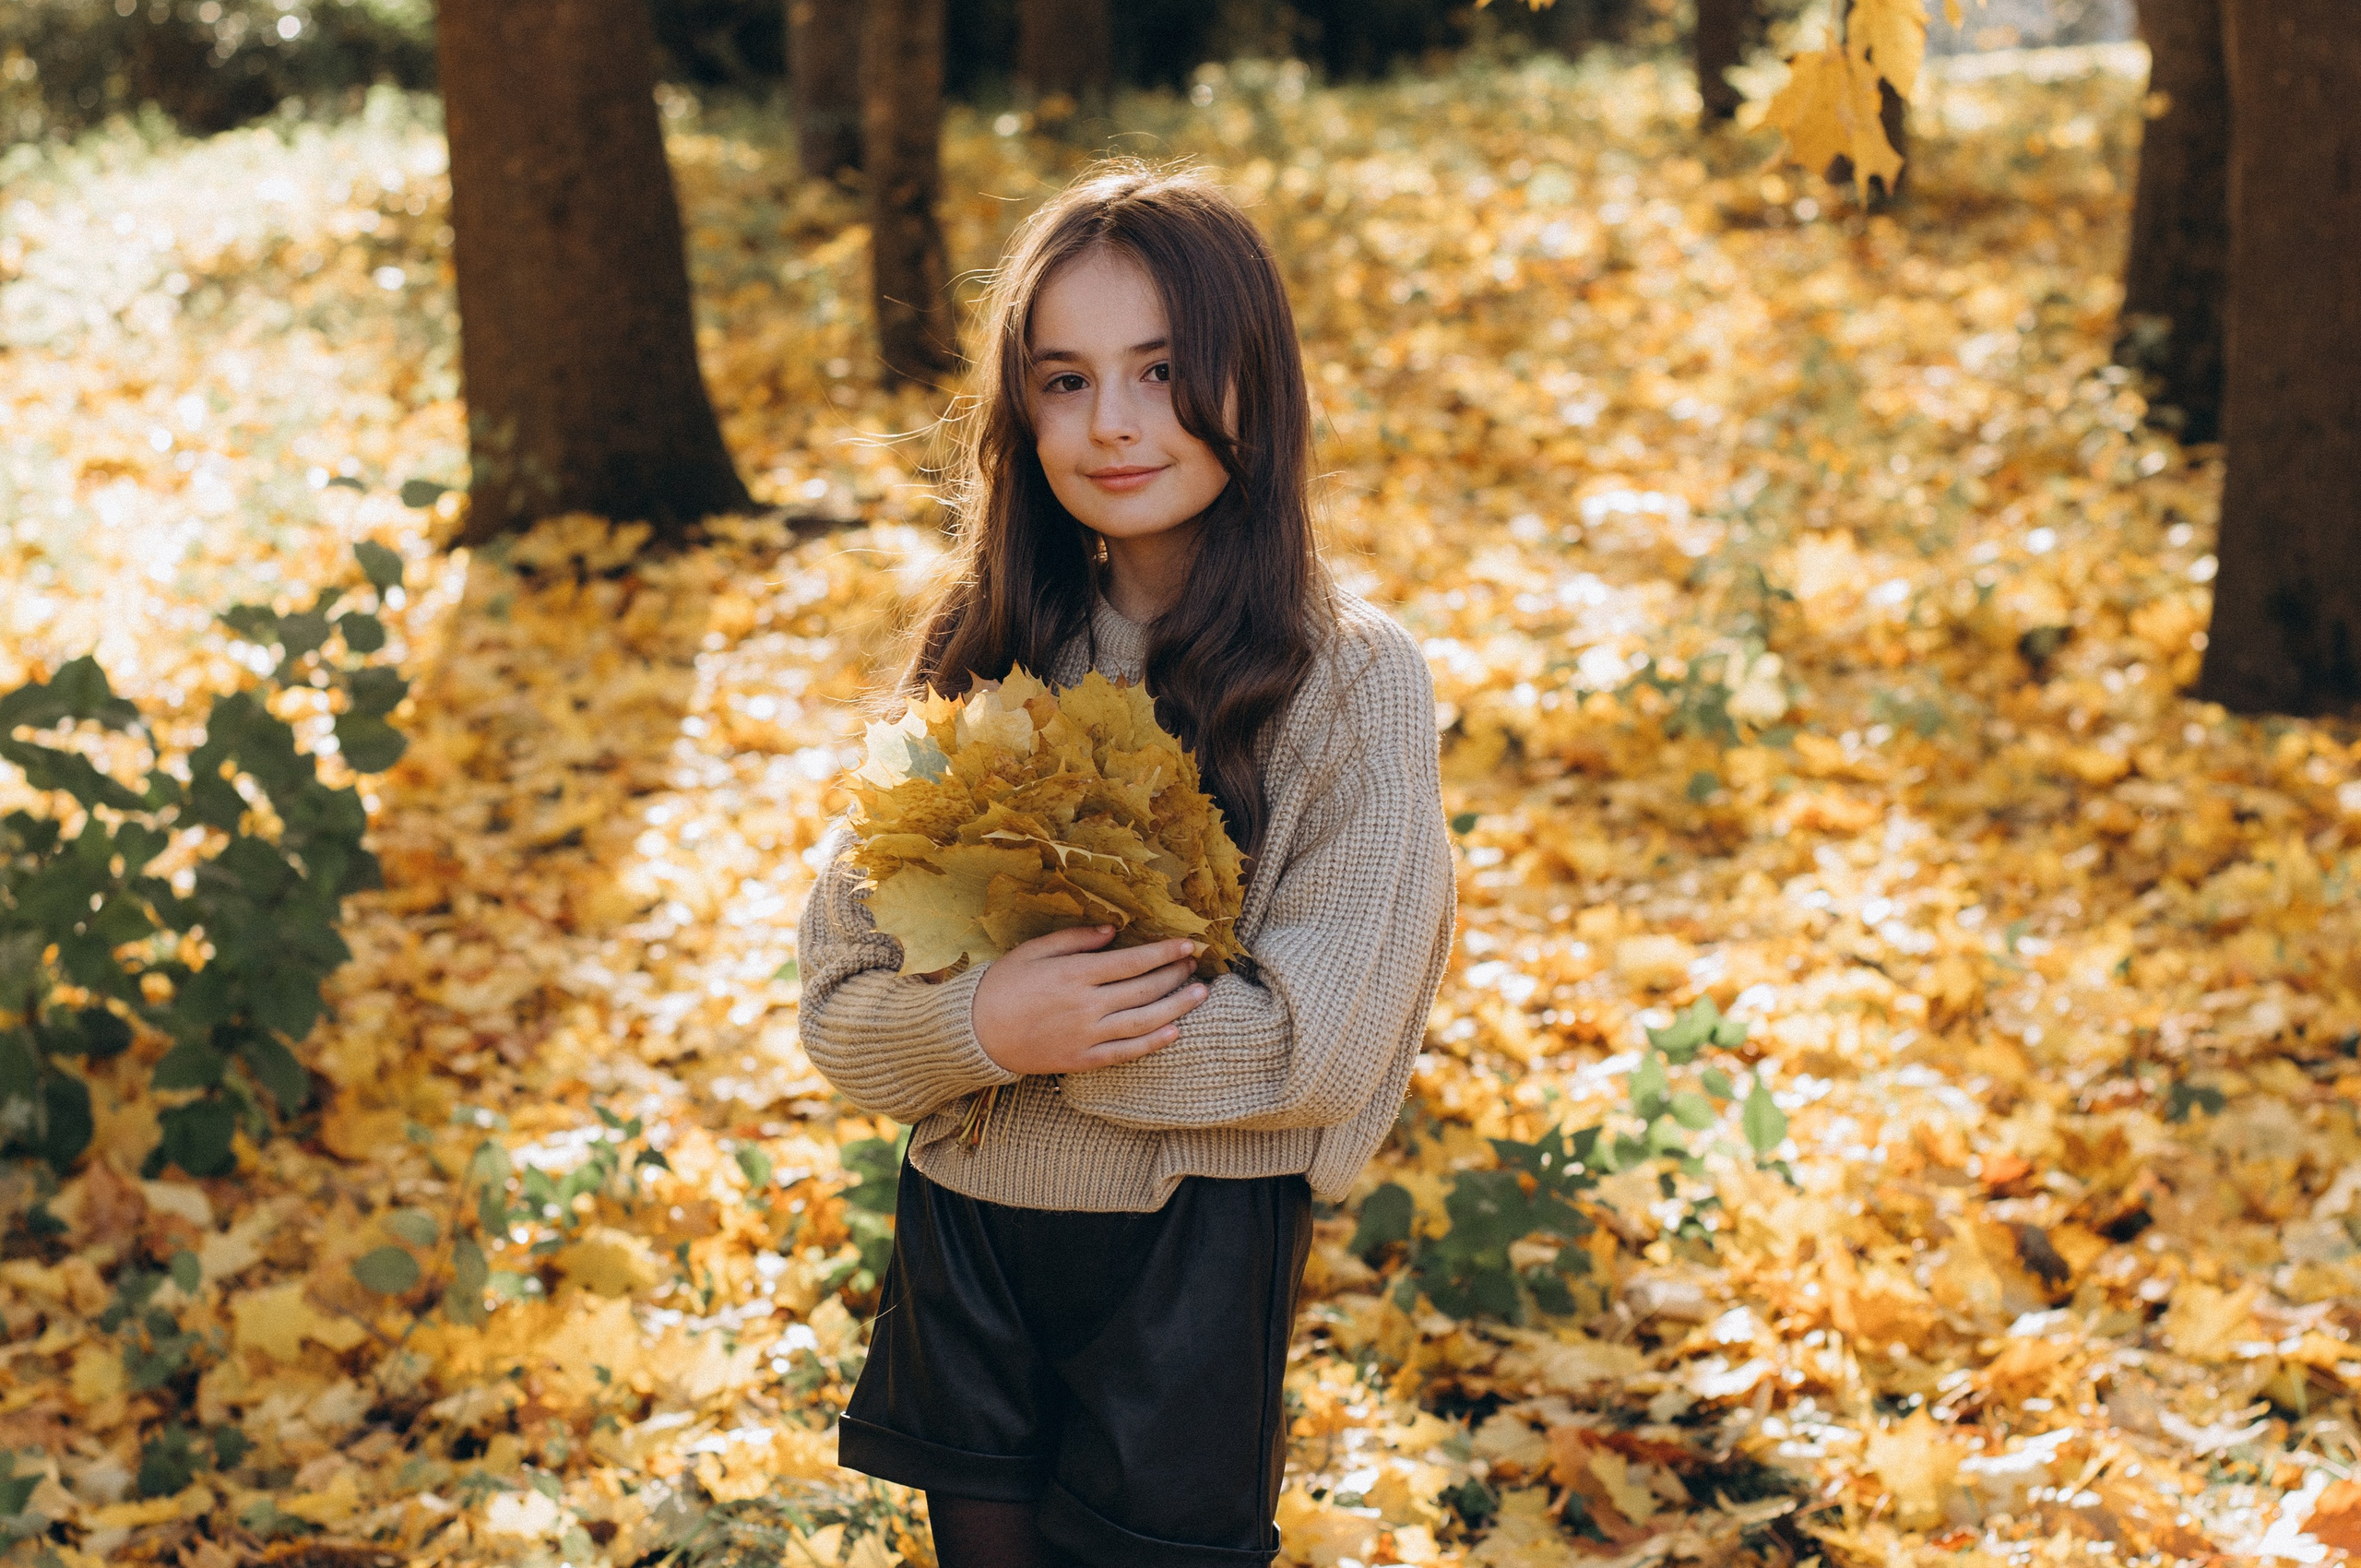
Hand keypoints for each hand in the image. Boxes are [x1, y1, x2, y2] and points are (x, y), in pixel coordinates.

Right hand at [971, 926, 1206, 1075]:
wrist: (975, 1034)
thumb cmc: (1002, 985)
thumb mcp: (1034, 950)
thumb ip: (1075, 939)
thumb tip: (1113, 932)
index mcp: (1075, 974)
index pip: (1132, 961)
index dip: (1165, 952)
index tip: (1188, 944)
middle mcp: (1086, 1005)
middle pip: (1143, 989)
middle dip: (1174, 975)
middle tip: (1195, 965)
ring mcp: (1086, 1036)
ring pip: (1143, 1021)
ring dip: (1176, 1006)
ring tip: (1200, 994)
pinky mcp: (1082, 1060)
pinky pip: (1125, 1053)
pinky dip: (1152, 1043)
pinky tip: (1174, 1032)